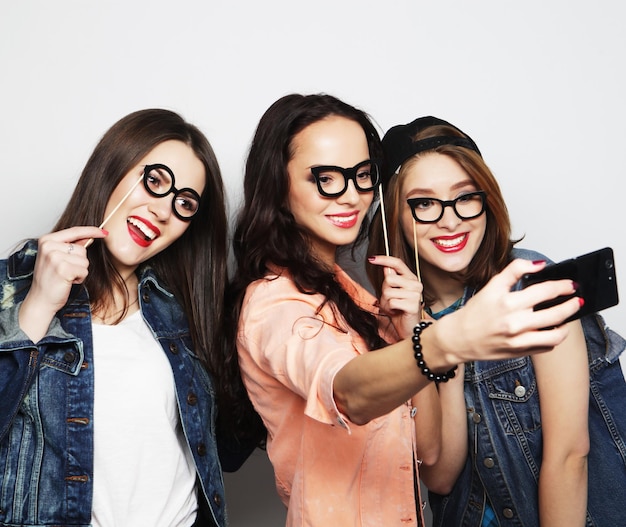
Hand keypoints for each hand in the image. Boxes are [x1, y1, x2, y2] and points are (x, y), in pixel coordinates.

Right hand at [18, 226, 107, 341]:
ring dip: (80, 271)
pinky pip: (84, 270)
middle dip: (79, 262)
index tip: (105, 232)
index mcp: (46, 240)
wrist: (40, 300)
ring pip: (85, 260)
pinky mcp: (63, 269)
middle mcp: (49, 246)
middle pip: (82, 249)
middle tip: (65, 271)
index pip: (74, 231)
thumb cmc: (50, 279)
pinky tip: (68, 281)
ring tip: (65, 276)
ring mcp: (55, 257)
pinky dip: (80, 278)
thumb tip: (89, 236)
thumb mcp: (57, 258)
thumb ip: (71, 245)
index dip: (91, 231)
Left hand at [368, 255, 422, 338]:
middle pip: (389, 278)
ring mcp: (416, 294)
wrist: (408, 328)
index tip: (372, 259)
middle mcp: (416, 284)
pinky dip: (389, 309)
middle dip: (384, 290)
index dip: (384, 259)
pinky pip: (391, 302)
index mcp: (411, 278)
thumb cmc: (398, 310)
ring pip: (388, 291)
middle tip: (390, 299)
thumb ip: (390, 279)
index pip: (398, 263)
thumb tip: (385, 267)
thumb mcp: (392, 292)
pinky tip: (397, 312)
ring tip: (393, 307)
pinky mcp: (413, 305)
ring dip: (386, 301)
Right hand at [436, 258, 580, 362]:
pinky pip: (547, 346)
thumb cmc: (475, 313)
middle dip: (572, 305)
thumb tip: (538, 264)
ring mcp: (519, 340)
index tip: (569, 284)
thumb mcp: (492, 286)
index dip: (562, 286)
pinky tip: (551, 330)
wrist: (460, 338)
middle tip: (577, 300)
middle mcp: (514, 322)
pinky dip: (554, 338)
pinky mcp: (520, 352)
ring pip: (556, 334)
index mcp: (507, 302)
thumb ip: (515, 270)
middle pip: (556, 312)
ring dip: (567, 323)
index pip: (545, 290)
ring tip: (566, 317)